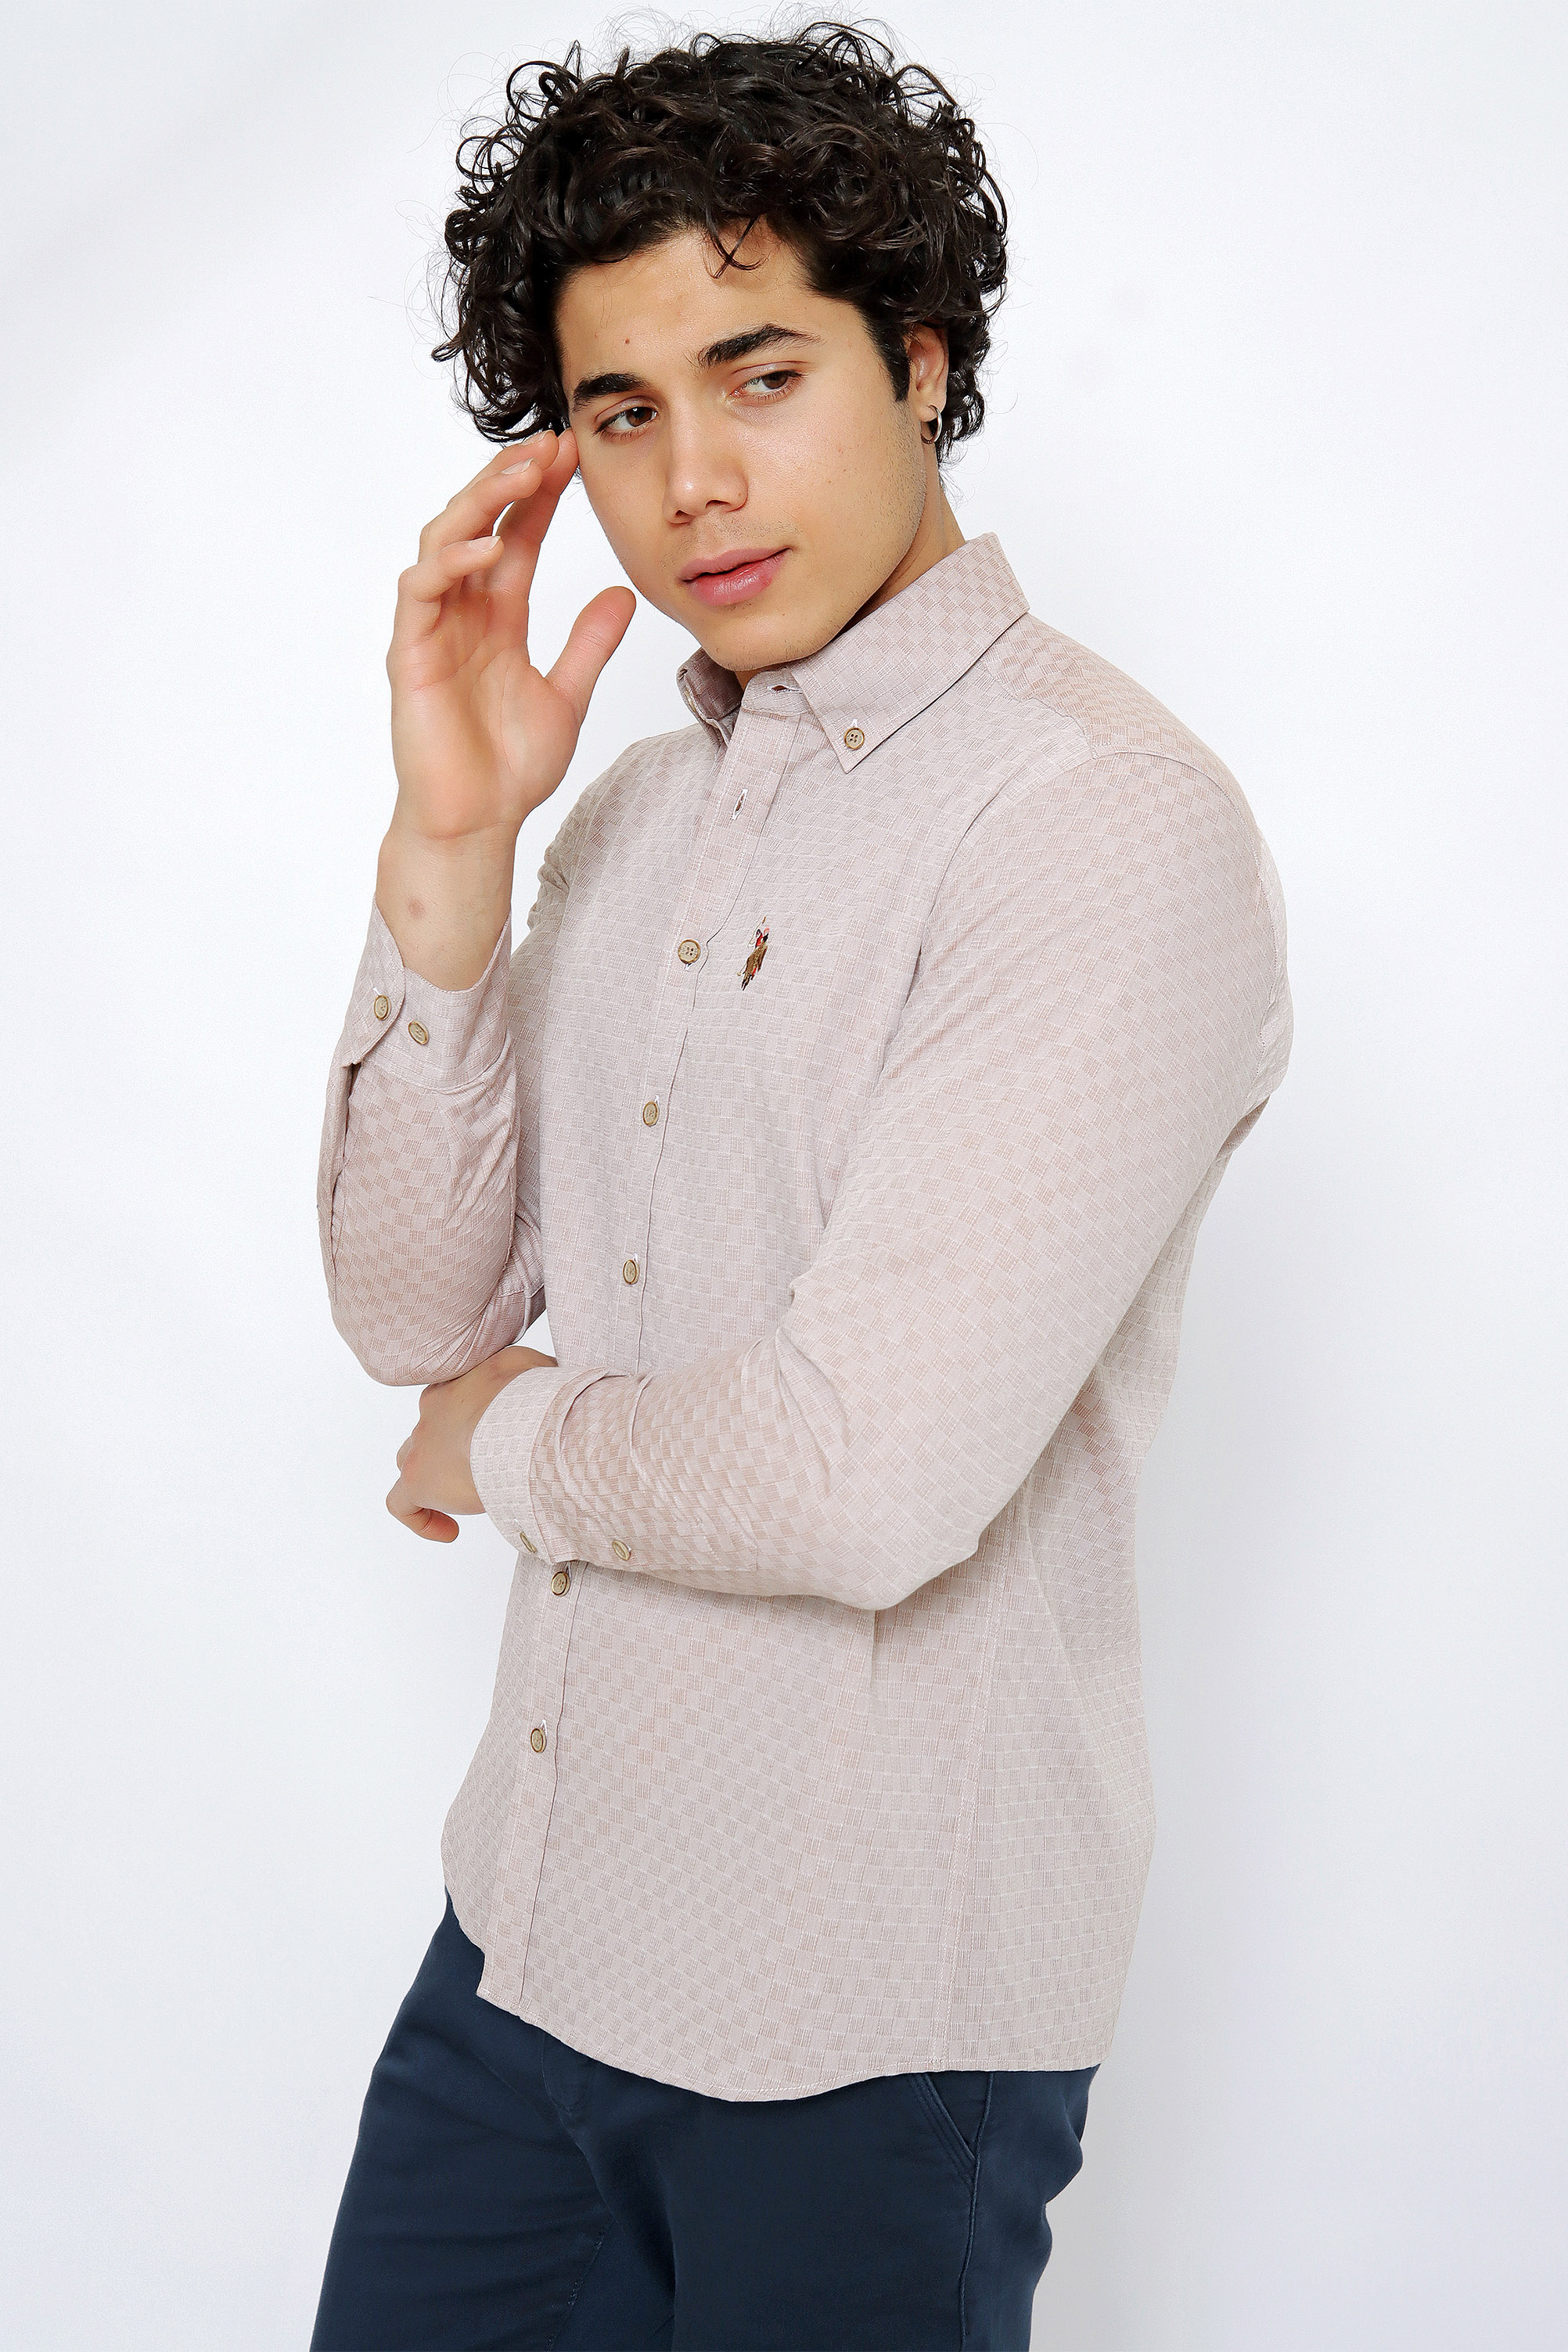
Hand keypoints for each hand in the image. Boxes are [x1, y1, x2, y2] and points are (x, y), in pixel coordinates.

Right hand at [386, 428, 633, 842]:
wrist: (477, 823)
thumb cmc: (509, 769)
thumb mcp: (568, 696)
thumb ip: (589, 645)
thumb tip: (623, 595)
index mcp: (497, 616)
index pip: (518, 535)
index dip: (540, 494)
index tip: (573, 455)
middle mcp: (461, 612)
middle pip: (479, 523)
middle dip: (511, 479)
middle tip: (550, 444)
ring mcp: (432, 628)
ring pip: (444, 540)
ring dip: (481, 501)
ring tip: (523, 472)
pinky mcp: (410, 653)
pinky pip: (422, 590)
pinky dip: (453, 560)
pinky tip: (490, 545)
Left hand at [386, 1346, 557, 1542]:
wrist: (520, 1424)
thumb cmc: (530, 1397)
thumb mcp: (530, 1367)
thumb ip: (527, 1371)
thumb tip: (541, 1378)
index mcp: (453, 1388)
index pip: (449, 1405)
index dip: (468, 1424)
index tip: (490, 1442)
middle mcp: (430, 1415)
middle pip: (429, 1435)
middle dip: (451, 1452)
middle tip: (486, 1469)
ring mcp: (420, 1448)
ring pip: (411, 1464)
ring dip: (435, 1480)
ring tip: (468, 1497)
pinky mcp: (417, 1481)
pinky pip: (402, 1504)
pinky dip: (421, 1519)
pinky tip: (449, 1532)